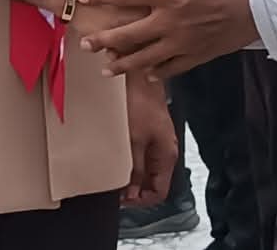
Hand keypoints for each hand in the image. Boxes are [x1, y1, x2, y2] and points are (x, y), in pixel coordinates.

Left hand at [78, 0, 256, 79]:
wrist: (261, 7)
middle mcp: (169, 21)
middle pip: (127, 34)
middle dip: (103, 40)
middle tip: (84, 43)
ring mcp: (182, 43)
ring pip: (145, 58)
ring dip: (122, 64)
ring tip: (105, 70)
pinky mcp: (197, 56)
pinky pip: (171, 68)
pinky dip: (156, 73)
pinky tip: (147, 75)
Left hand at [123, 77, 176, 206]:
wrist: (139, 75)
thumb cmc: (139, 103)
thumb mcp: (134, 140)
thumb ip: (134, 168)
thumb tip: (131, 194)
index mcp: (166, 156)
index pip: (159, 192)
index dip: (140, 201)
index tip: (120, 199)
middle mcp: (164, 151)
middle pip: (152, 182)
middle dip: (133, 189)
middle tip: (112, 188)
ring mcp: (156, 141)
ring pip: (144, 169)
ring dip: (129, 174)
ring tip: (110, 174)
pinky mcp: (147, 131)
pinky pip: (139, 155)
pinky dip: (128, 160)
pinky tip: (113, 157)